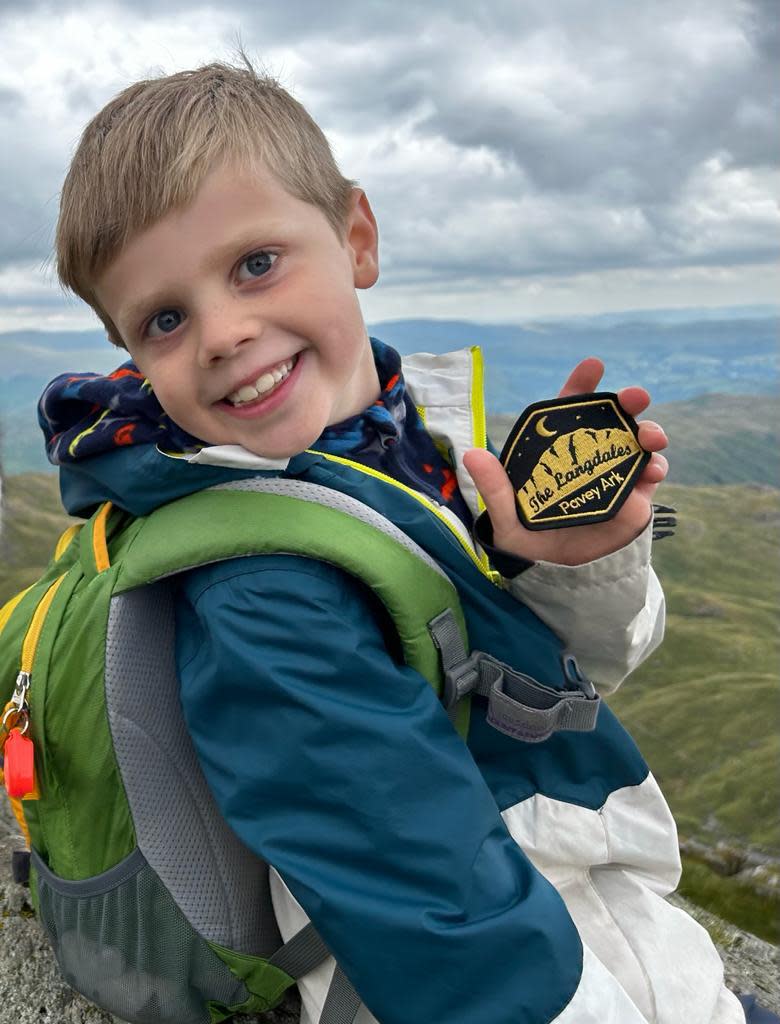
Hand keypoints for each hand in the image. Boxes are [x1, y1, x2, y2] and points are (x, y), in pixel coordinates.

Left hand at [462, 358, 668, 564]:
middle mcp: (588, 453)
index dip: (580, 386)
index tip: (594, 365)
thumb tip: (472, 455)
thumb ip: (496, 490)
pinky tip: (651, 472)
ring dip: (650, 430)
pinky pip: (652, 471)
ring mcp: (614, 471)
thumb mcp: (507, 521)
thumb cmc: (530, 540)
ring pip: (639, 438)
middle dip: (627, 399)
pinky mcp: (636, 494)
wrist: (564, 575)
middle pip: (611, 417)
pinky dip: (656, 466)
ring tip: (650, 438)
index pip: (568, 410)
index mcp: (557, 450)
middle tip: (634, 396)